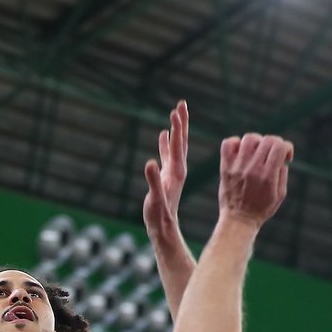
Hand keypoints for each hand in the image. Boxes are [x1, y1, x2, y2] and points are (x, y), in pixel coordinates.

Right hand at [143, 100, 188, 241]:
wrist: (164, 228)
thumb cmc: (159, 215)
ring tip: (175, 114)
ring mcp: (172, 171)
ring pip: (175, 146)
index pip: (177, 145)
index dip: (177, 127)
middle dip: (181, 122)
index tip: (177, 110)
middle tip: (181, 103)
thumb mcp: (155, 198)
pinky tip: (163, 135)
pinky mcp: (166, 176)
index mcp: (176, 171)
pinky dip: (166, 143)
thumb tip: (150, 162)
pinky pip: (167, 154)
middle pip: (180, 141)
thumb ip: (153, 180)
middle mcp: (177, 169)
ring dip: (175, 130)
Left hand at [218, 133, 292, 228]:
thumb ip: (282, 173)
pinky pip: (228, 143)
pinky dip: (236, 143)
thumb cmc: (261, 209)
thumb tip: (281, 156)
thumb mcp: (280, 195)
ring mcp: (238, 167)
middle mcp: (252, 169)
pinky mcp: (226, 168)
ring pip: (249, 138)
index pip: (280, 146)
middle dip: (274, 144)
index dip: (287, 147)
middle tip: (272, 156)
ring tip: (257, 153)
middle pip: (267, 140)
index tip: (285, 157)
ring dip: (257, 142)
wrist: (238, 221)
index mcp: (268, 176)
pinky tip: (241, 153)